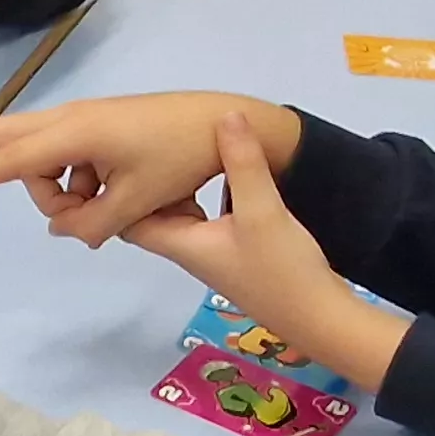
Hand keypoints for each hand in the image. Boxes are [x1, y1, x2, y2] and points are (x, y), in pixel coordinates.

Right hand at [0, 90, 304, 246]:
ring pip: (42, 162)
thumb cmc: (180, 159)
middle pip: (3, 134)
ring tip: (111, 212)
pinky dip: (77, 184)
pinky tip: (116, 199)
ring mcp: (83, 123)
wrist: (222, 123)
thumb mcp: (136, 203)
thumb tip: (62, 228)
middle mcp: (71, 121)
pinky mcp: (97, 130)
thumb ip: (91, 223)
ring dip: (60, 194)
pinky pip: (66, 162)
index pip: (12, 161)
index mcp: (76, 134)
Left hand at [121, 112, 406, 394]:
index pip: (128, 219)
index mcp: (182, 242)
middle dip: (144, 183)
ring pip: (180, 216)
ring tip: (182, 151)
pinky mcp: (236, 255)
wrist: (320, 318)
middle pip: (151, 215)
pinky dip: (203, 197)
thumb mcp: (262, 210)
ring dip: (177, 187)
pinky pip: (205, 221)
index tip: (119, 151)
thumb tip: (226, 117)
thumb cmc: (284, 271)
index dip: (114, 190)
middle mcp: (190, 251)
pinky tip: (221, 176)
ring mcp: (213, 255)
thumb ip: (244, 164)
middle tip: (147, 143)